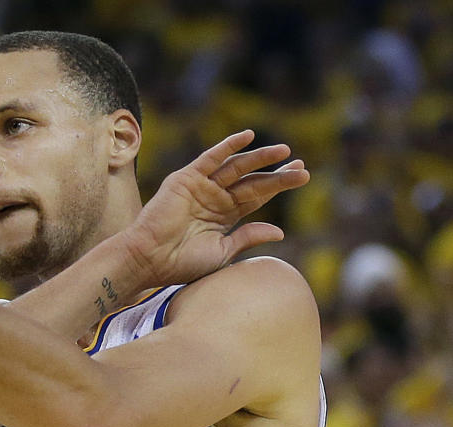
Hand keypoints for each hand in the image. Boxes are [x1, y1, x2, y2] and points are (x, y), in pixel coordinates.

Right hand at [125, 130, 308, 286]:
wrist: (150, 259)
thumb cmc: (182, 263)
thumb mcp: (223, 252)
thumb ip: (248, 237)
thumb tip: (280, 231)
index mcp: (225, 216)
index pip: (258, 195)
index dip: (279, 185)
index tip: (302, 176)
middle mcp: (216, 198)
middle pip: (253, 180)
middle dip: (277, 174)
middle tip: (302, 168)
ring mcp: (202, 186)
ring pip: (237, 167)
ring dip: (260, 158)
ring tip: (284, 151)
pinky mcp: (188, 178)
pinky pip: (212, 158)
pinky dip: (229, 146)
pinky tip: (249, 137)